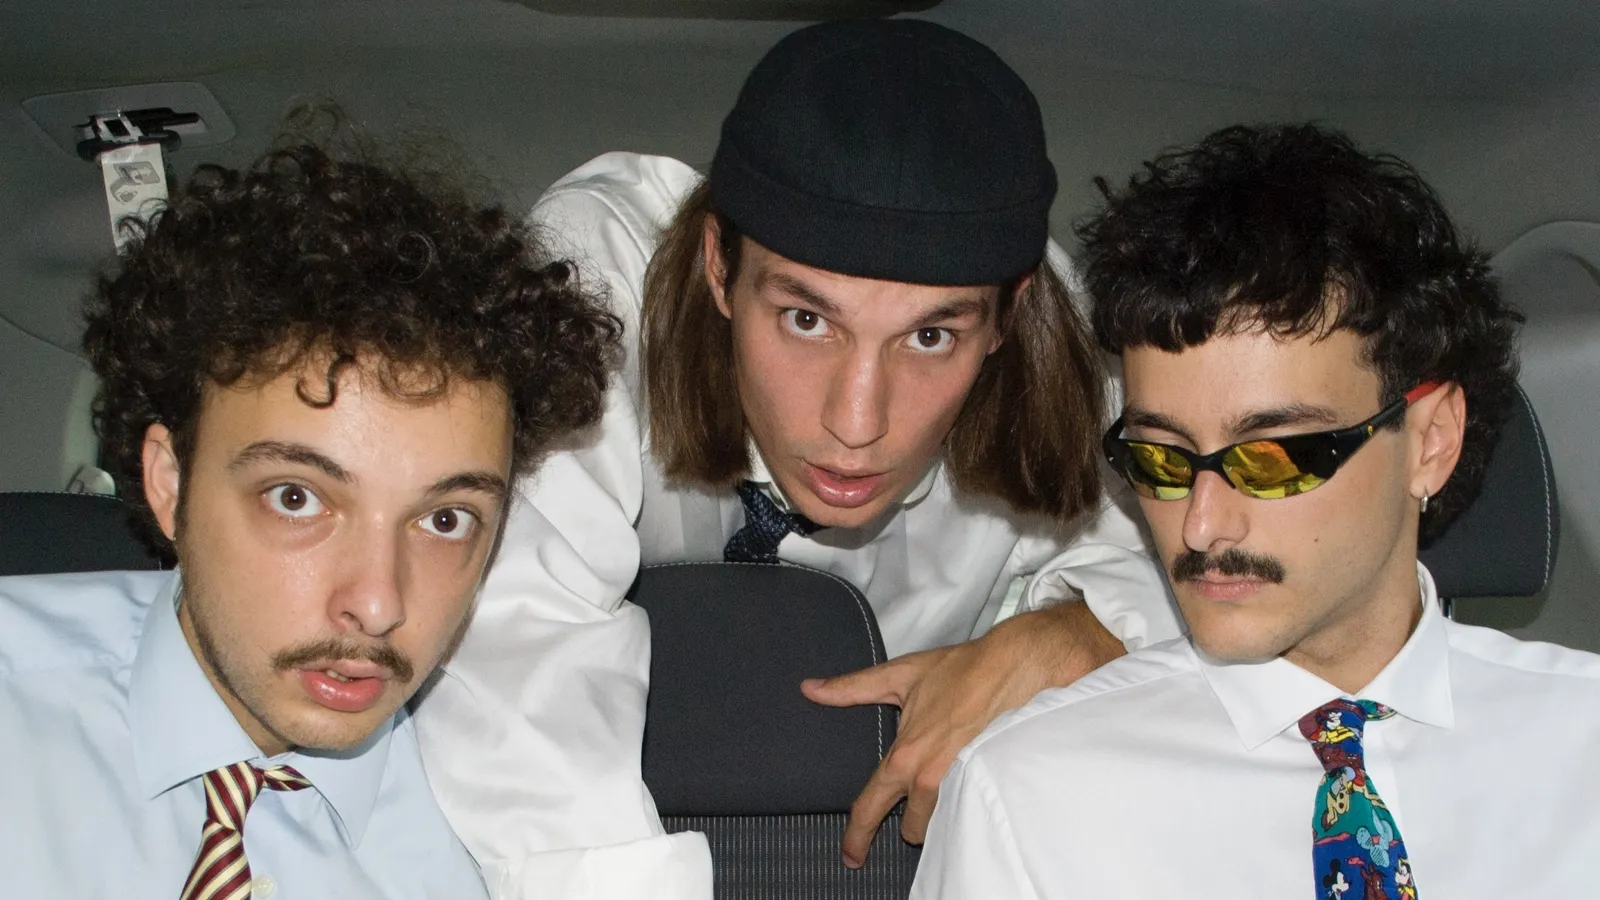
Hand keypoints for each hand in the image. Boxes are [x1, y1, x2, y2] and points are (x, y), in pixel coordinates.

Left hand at [800, 601, 1124, 866]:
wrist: (1011, 668)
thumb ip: (850, 689)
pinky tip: (962, 786)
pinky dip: (957, 803)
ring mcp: (959, 784)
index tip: (851, 855)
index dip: (857, 836)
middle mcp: (930, 778)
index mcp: (905, 756)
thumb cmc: (958, 670)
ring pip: (938, 822)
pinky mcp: (984, 782)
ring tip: (938, 790)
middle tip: (910, 805)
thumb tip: (811, 689)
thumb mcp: (897, 676)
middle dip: (908, 823)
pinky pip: (962, 809)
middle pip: (910, 828)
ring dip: (934, 814)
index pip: (871, 807)